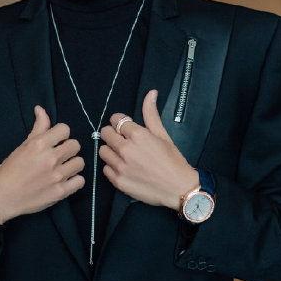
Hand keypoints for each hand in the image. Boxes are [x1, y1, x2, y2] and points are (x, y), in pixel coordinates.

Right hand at [0, 106, 84, 223]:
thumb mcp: (24, 145)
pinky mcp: (60, 192)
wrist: (1, 197)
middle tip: (60, 155)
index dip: (61, 134)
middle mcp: (50, 158)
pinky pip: (80, 181)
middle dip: (68, 148)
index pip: (65, 129)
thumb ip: (38, 127)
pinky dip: (75, 181)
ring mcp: (56, 176)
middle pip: (75, 145)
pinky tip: (66, 180)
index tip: (56, 141)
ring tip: (63, 168)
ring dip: (72, 164)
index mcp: (40, 144)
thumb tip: (40, 108)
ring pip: (80, 162)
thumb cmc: (10, 169)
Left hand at [99, 90, 198, 210]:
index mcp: (137, 135)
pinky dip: (112, 166)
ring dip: (110, 150)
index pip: (115, 120)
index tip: (125, 127)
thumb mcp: (162, 134)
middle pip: (105, 133)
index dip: (120, 122)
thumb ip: (151, 113)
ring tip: (123, 154)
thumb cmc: (172, 159)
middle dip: (112, 134)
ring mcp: (120, 166)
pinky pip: (105, 169)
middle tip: (123, 140)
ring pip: (102, 151)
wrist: (178, 188)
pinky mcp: (117, 181)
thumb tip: (151, 92)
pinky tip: (124, 167)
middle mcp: (125, 149)